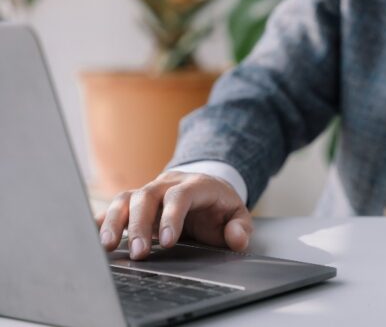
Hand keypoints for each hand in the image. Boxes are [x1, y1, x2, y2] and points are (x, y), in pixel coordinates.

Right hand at [95, 171, 252, 259]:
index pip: (180, 195)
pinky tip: (94, 234)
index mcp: (197, 185)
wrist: (206, 191)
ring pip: (126, 198)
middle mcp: (169, 184)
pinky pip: (116, 206)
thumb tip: (235, 238)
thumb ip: (240, 228)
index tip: (167, 242)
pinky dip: (103, 219)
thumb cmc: (220, 207)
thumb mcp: (238, 215)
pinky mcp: (136, 202)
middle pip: (147, 195)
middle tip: (138, 254)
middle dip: (139, 224)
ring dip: (114, 221)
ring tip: (108, 245)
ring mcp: (150, 191)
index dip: (172, 217)